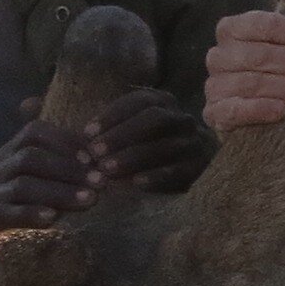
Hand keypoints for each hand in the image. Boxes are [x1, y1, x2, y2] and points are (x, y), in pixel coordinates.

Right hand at [0, 109, 102, 234]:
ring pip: (22, 185)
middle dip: (68, 168)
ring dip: (59, 192)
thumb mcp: (47, 179)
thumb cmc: (33, 205)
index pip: (34, 133)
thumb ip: (66, 160)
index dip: (64, 141)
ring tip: (89, 199)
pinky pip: (6, 214)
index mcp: (11, 152)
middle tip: (100, 181)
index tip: (92, 157)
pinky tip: (52, 217)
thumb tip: (99, 144)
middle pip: (29, 158)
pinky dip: (30, 213)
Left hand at [90, 86, 214, 193]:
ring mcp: (194, 142)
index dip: (112, 115)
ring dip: (132, 158)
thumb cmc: (153, 144)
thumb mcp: (136, 129)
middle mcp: (182, 118)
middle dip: (121, 135)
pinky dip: (155, 177)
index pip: (139, 101)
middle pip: (154, 119)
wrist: (196, 162)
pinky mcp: (199, 168)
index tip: (87, 133)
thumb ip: (114, 130)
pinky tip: (135, 183)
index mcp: (164, 103)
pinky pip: (178, 171)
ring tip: (107, 170)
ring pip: (164, 146)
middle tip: (95, 152)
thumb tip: (85, 140)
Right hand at [206, 0, 284, 129]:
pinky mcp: (214, 113)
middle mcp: (217, 55)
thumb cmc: (275, 60)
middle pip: (262, 55)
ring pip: (253, 83)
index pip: (265, 24)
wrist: (259, 105)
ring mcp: (213, 85)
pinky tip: (283, 110)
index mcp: (232, 27)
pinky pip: (234, 110)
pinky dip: (260, 109)